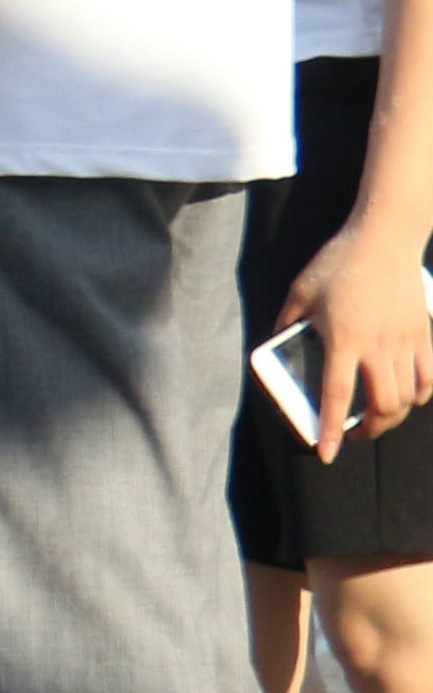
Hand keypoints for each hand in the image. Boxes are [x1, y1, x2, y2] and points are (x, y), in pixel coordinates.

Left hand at [284, 221, 432, 458]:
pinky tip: (406, 396)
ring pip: (408, 398)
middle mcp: (378, 345)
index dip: (332, 429)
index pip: (337, 395)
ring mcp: (407, 342)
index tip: (326, 452)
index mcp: (342, 338)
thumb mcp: (299, 292)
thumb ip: (286, 325)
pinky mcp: (425, 336)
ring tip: (376, 416)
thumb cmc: (337, 264)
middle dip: (368, 430)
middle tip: (354, 433)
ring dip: (392, 416)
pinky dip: (419, 396)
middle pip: (384, 406)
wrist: (383, 240)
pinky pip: (430, 381)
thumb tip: (274, 351)